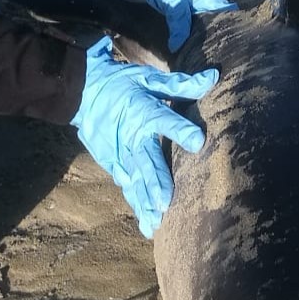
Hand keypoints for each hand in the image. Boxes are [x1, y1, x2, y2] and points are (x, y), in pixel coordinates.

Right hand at [72, 37, 218, 236]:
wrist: (85, 92)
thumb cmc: (125, 84)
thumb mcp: (150, 78)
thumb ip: (181, 84)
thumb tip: (213, 77)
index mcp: (142, 109)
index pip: (164, 120)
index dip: (180, 130)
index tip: (198, 141)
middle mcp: (130, 134)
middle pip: (146, 160)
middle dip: (155, 182)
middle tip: (165, 203)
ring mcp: (118, 152)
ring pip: (134, 180)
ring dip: (144, 202)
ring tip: (156, 222)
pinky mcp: (111, 163)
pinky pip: (126, 185)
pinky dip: (135, 203)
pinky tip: (145, 222)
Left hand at [125, 0, 236, 50]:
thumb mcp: (174, 5)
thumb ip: (178, 26)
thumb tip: (176, 47)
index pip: (231, 17)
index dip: (231, 32)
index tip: (227, 48)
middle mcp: (212, 2)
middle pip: (220, 24)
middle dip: (216, 39)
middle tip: (211, 56)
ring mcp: (202, 4)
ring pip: (208, 24)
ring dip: (204, 37)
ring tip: (202, 55)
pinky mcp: (191, 7)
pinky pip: (197, 22)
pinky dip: (195, 33)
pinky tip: (191, 46)